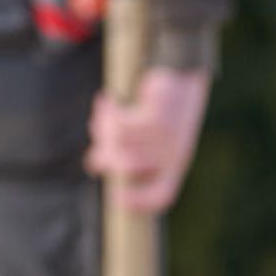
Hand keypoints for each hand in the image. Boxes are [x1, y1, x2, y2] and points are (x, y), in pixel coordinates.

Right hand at [88, 65, 212, 213]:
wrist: (182, 72)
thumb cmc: (164, 107)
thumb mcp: (149, 134)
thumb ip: (124, 151)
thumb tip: (93, 164)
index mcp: (175, 164)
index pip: (162, 195)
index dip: (139, 202)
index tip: (114, 198)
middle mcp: (173, 154)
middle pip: (126, 168)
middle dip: (104, 156)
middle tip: (96, 143)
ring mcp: (167, 138)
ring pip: (120, 144)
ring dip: (104, 128)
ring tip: (104, 113)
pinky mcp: (157, 118)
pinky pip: (121, 124)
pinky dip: (107, 112)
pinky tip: (105, 100)